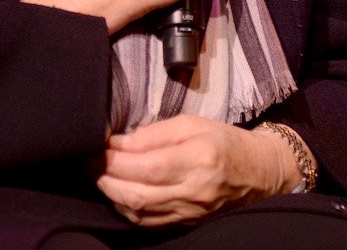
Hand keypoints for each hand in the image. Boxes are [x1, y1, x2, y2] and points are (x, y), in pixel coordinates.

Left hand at [94, 114, 295, 226]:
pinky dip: (126, 209)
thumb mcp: (193, 124)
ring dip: (111, 194)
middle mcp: (194, 189)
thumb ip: (155, 133)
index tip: (98, 145)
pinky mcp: (186, 223)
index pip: (147, 164)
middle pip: (138, 193)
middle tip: (87, 161)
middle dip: (105, 178)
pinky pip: (148, 222)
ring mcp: (189, 211)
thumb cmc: (224, 141)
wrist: (258, 173)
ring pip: (139, 211)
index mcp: (199, 158)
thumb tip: (119, 142)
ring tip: (96, 175)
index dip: (116, 159)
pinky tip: (116, 193)